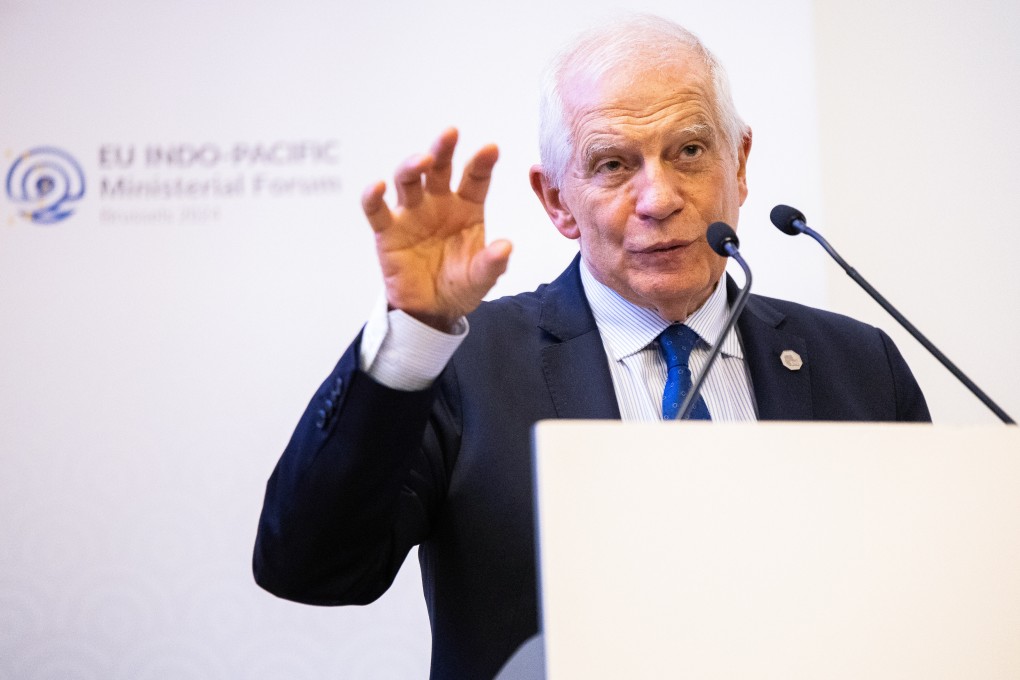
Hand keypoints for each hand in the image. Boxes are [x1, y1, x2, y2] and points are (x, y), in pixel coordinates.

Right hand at [362, 128, 512, 330]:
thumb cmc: (460, 286)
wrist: (432, 310)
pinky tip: (377, 187)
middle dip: (444, 149)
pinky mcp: (388, 231)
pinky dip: (373, 197)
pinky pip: (376, 210)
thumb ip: (492, 263)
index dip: (482, 162)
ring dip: (413, 166)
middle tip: (450, 133)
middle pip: (439, 168)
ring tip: (423, 160)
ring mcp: (411, 214)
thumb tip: (505, 247)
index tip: (491, 149)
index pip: (475, 178)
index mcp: (467, 208)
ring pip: (408, 180)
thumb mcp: (482, 278)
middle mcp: (438, 203)